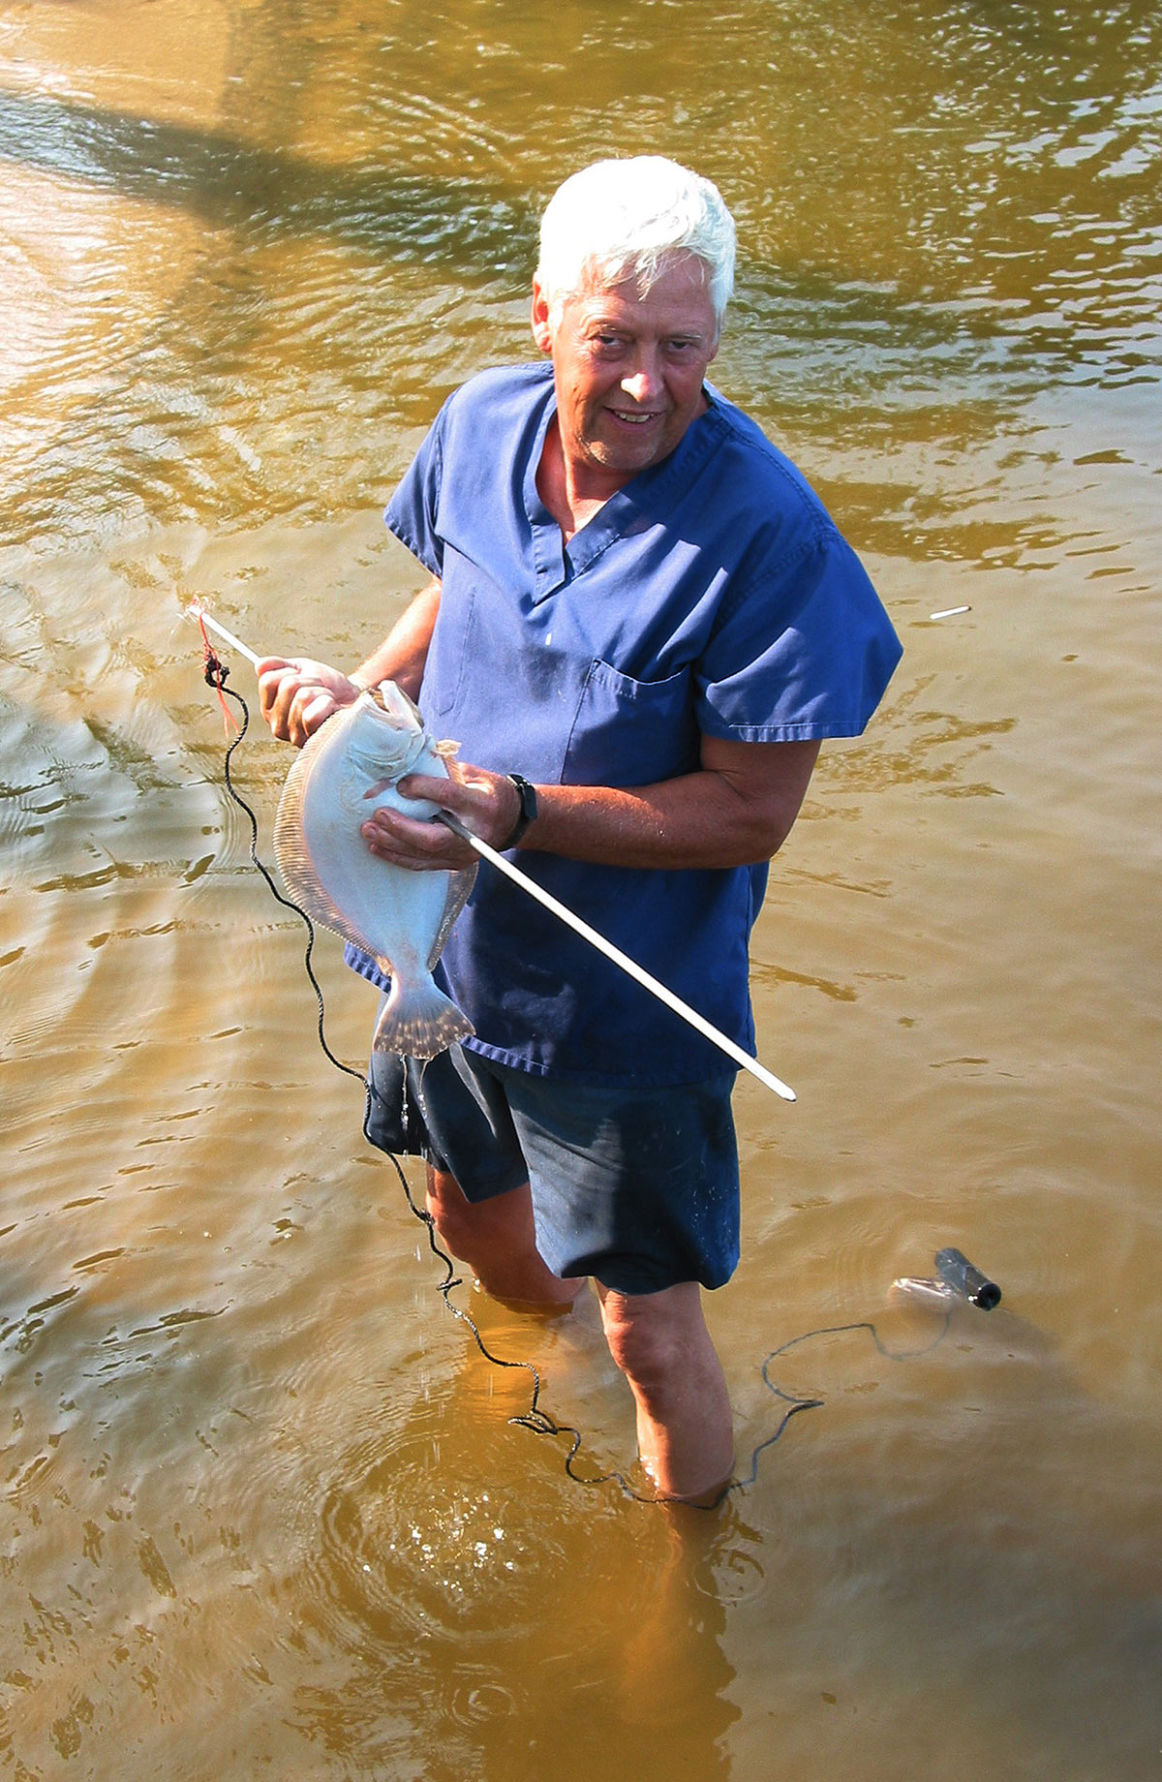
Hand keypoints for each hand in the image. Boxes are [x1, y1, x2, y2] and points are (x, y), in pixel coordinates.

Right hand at [257, 657, 360, 746]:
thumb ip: (277, 665)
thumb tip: (259, 665)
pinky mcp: (311, 741)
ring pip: (303, 698)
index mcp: (269, 708)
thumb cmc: (326, 687)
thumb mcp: (300, 669)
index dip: (289, 670)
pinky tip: (331, 710)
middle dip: (310, 680)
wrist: (352, 699)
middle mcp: (276, 724)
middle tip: (319, 688)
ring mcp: (293, 735)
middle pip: (287, 686)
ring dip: (322, 692)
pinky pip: (312, 715)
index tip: (301, 676)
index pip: (267, 681)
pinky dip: (327, 705)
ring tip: (326, 700)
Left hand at [360, 765, 525, 870]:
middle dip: (401, 828)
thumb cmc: (487, 791)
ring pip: (424, 855)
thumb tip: (405, 767)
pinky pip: (422, 865)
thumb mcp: (472, 774)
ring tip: (368, 830)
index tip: (402, 784)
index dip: (424, 789)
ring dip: (392, 844)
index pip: (450, 797)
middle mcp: (475, 834)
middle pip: (434, 838)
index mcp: (482, 804)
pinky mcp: (454, 864)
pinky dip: (397, 856)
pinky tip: (378, 846)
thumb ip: (443, 771)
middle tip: (377, 815)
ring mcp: (465, 854)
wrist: (510, 820)